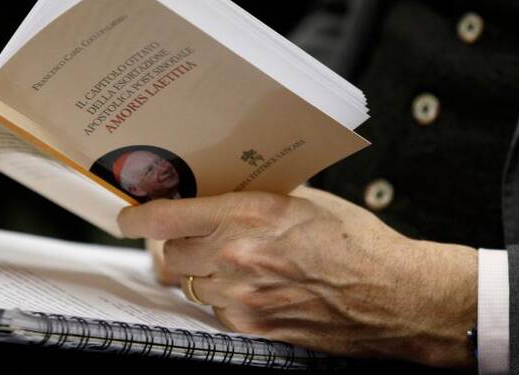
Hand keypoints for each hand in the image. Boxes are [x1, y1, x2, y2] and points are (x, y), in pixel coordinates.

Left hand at [119, 186, 476, 368]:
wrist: (391, 296)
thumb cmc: (355, 242)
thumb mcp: (303, 200)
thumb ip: (254, 198)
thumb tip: (218, 192)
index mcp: (247, 216)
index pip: (165, 218)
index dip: (137, 216)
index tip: (127, 215)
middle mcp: (236, 258)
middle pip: (169, 254)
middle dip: (174, 242)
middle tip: (192, 232)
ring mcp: (243, 297)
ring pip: (189, 283)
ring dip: (199, 269)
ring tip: (231, 258)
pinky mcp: (253, 326)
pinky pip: (215, 309)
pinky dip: (222, 295)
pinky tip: (251, 284)